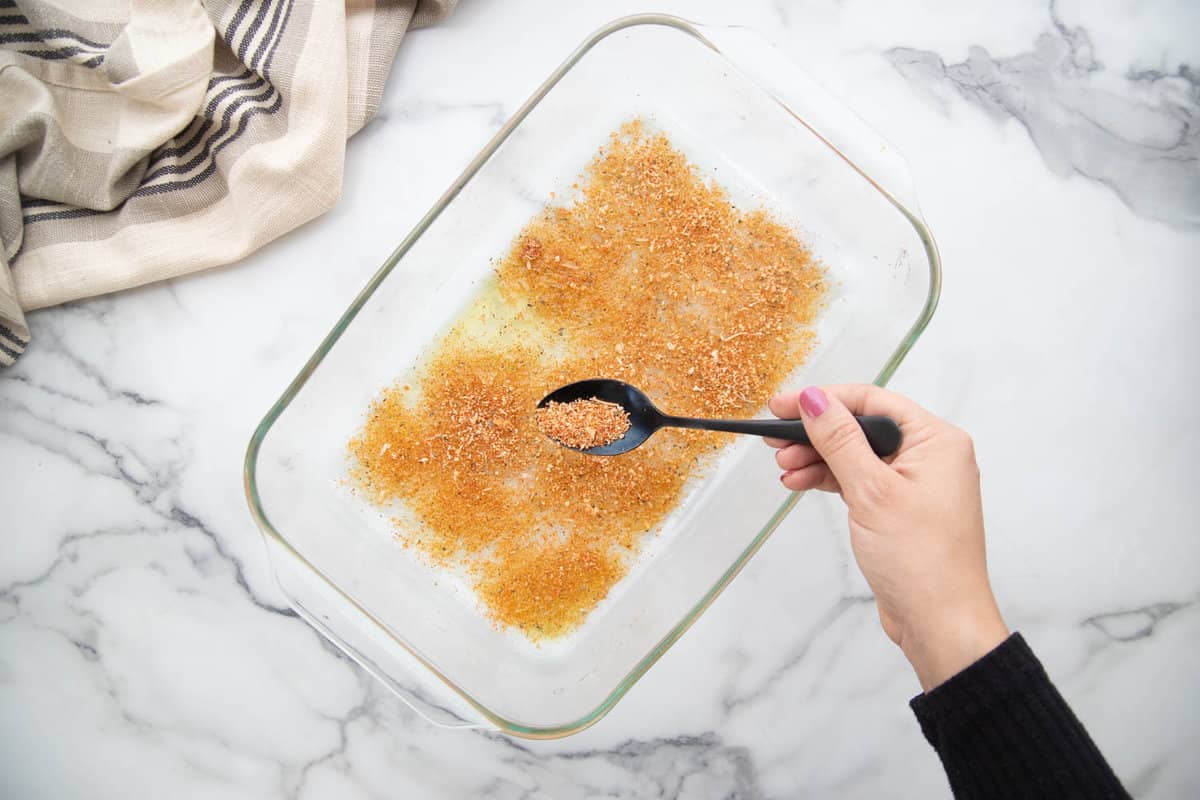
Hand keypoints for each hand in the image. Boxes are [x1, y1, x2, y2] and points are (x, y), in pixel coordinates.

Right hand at [767, 384, 1008, 690]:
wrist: (940, 622)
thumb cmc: (922, 560)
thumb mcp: (871, 491)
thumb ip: (839, 440)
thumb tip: (814, 399)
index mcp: (937, 440)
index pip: (872, 400)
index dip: (824, 399)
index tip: (782, 404)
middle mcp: (930, 456)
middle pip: (861, 426)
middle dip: (815, 433)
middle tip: (774, 438)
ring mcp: (915, 483)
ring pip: (856, 455)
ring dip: (817, 458)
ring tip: (783, 467)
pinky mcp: (899, 507)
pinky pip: (859, 480)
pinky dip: (830, 480)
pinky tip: (800, 482)